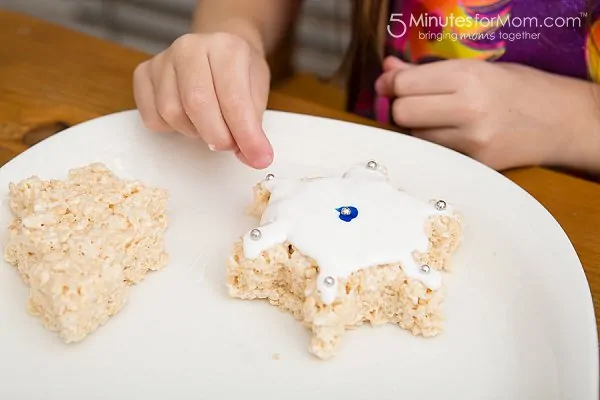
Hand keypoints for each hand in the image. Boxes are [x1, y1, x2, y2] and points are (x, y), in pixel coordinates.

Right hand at [133, 32, 272, 168]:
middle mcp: (190, 48)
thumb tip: (254, 158)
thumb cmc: (238, 74)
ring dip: (195, 132)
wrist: (218, 52)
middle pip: (197, 104)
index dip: (246, 134)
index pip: (233, 98)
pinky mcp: (143, 74)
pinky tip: (188, 119)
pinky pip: (152, 117)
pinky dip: (172, 129)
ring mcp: (163, 60)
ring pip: (172, 113)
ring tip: (210, 125)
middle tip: (230, 146)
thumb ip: (254, 126)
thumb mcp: (257, 94)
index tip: (258, 157)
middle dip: (218, 137)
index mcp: (226, 47)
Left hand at [375, 56, 599, 171]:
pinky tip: (453, 136)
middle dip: (401, 107)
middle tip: (414, 103)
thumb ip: (428, 72)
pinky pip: (435, 153)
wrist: (563, 122)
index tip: (390, 85)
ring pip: (415, 136)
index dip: (391, 85)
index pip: (404, 85)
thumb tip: (387, 71)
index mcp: (467, 77)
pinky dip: (434, 145)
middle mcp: (468, 110)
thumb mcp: (476, 69)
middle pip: (402, 114)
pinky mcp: (475, 165)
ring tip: (441, 120)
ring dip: (417, 128)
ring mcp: (471, 142)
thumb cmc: (518, 88)